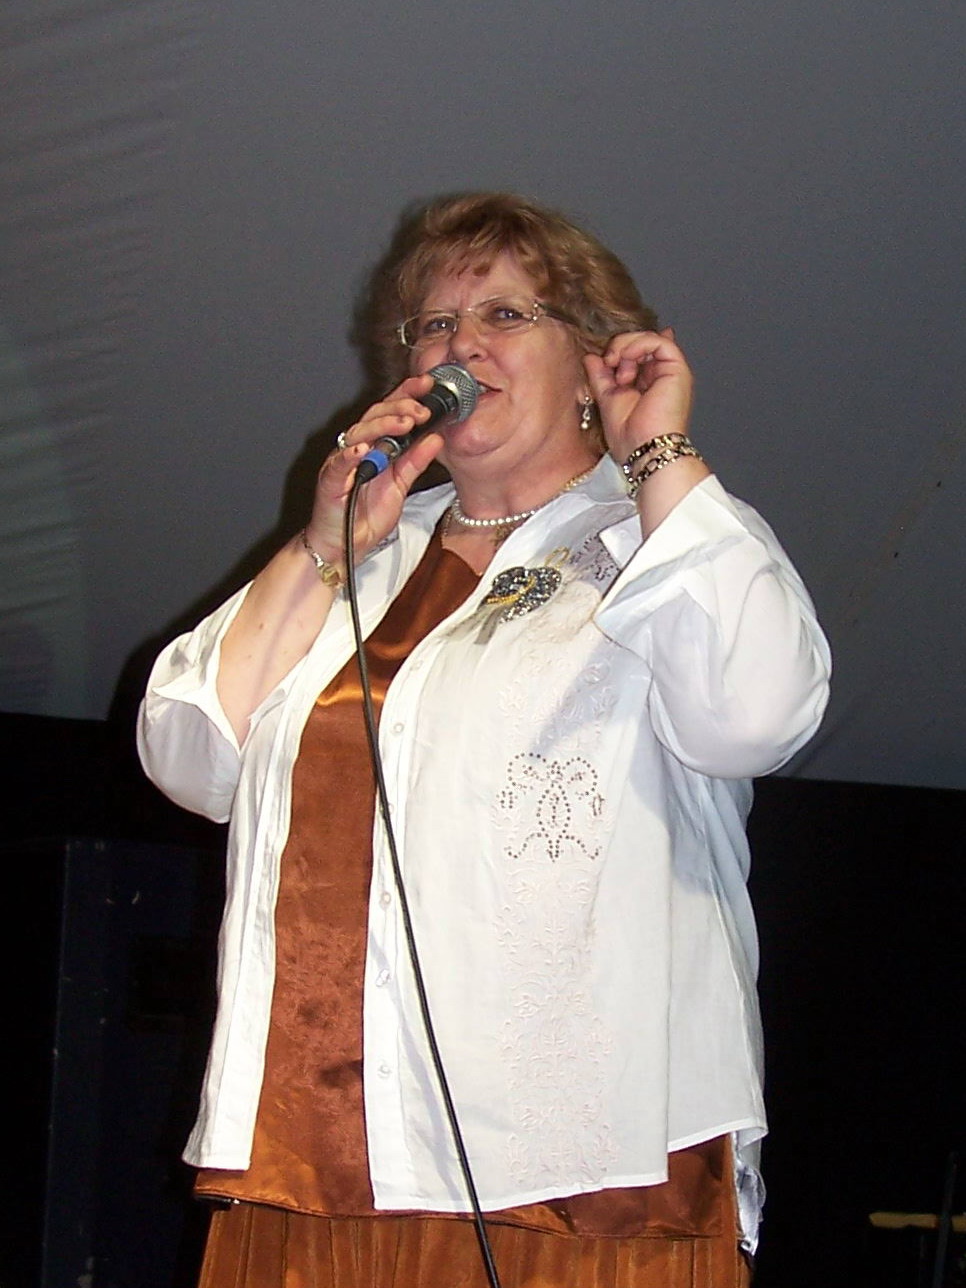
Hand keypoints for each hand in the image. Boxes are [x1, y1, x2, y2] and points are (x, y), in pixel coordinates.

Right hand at [303, 374, 445, 566]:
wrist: (345, 545)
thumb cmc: (365, 514)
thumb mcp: (400, 485)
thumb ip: (416, 461)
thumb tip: (437, 438)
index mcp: (375, 445)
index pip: (390, 411)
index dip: (407, 394)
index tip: (428, 386)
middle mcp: (358, 447)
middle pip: (375, 415)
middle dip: (400, 408)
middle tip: (422, 410)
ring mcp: (342, 462)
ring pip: (358, 433)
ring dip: (381, 426)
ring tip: (403, 423)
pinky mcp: (330, 480)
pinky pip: (338, 464)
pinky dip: (349, 455)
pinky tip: (363, 450)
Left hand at [583, 328, 693, 464]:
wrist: (644, 450)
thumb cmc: (630, 437)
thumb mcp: (607, 399)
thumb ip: (600, 376)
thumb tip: (591, 356)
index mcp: (648, 384)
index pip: (636, 355)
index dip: (618, 350)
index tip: (603, 362)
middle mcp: (662, 377)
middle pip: (641, 344)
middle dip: (619, 348)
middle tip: (608, 364)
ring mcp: (671, 373)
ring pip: (650, 338)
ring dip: (626, 345)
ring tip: (616, 364)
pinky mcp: (678, 369)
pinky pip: (659, 341)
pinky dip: (638, 343)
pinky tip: (625, 357)